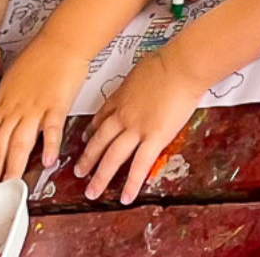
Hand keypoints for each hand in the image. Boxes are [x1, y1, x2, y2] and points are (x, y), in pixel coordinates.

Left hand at [0, 32, 88, 187]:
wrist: (62, 40)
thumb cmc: (41, 55)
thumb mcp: (12, 78)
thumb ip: (4, 100)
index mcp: (4, 102)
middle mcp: (16, 108)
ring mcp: (35, 107)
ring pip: (19, 142)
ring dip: (13, 166)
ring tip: (11, 184)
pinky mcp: (56, 104)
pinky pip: (51, 129)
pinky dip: (49, 146)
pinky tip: (47, 161)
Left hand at [75, 51, 205, 204]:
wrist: (181, 66)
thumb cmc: (167, 61)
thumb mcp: (141, 67)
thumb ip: (135, 81)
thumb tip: (140, 79)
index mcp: (119, 98)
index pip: (100, 119)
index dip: (91, 132)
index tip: (86, 140)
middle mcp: (123, 116)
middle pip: (100, 142)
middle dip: (88, 159)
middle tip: (79, 172)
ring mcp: (137, 129)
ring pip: (113, 158)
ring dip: (100, 176)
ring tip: (92, 191)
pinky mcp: (155, 138)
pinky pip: (140, 165)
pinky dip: (131, 183)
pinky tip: (126, 197)